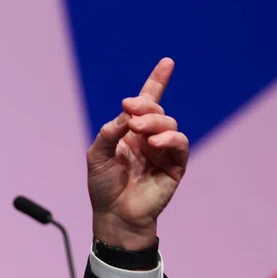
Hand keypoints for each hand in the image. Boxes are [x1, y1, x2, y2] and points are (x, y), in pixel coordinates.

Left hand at [87, 57, 188, 249]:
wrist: (114, 215)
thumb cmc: (103, 187)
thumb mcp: (96, 155)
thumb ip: (109, 132)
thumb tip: (126, 115)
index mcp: (130, 132)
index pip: (146, 103)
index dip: (157, 82)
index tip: (167, 62)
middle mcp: (149, 138)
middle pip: (156, 110)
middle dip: (144, 106)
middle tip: (129, 112)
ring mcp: (163, 151)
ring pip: (169, 123)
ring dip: (154, 122)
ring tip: (140, 131)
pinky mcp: (175, 165)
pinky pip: (179, 143)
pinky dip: (169, 138)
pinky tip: (155, 143)